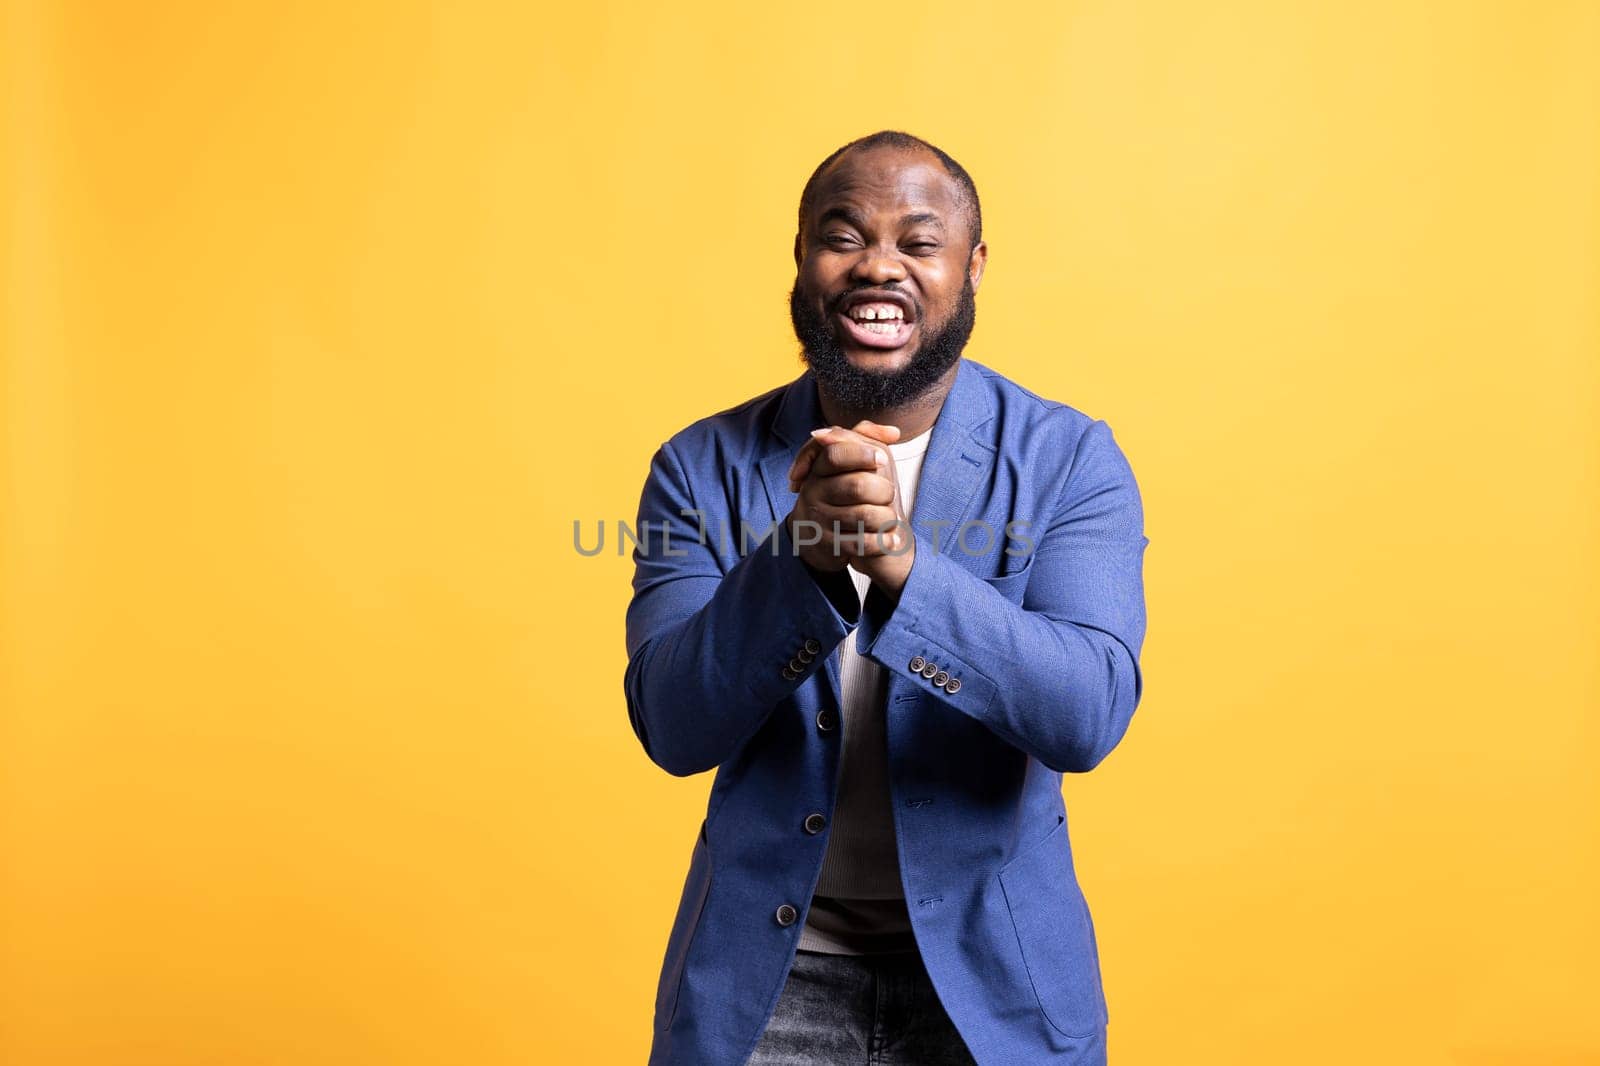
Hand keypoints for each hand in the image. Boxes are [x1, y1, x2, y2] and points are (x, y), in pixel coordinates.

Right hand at [785, 422, 906, 573]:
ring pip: (865, 515)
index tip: (883, 459)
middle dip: (884, 491)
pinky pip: (862, 543)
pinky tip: (893, 539)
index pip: (836, 454)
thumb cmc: (840, 494)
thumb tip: (894, 432)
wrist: (816, 538)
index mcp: (818, 469)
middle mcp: (813, 493)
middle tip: (889, 494)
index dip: (863, 455)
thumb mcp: (848, 464)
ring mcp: (820, 520)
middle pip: (857, 486)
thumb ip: (867, 439)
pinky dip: (883, 541)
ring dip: (887, 517)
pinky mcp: (829, 545)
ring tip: (892, 518)